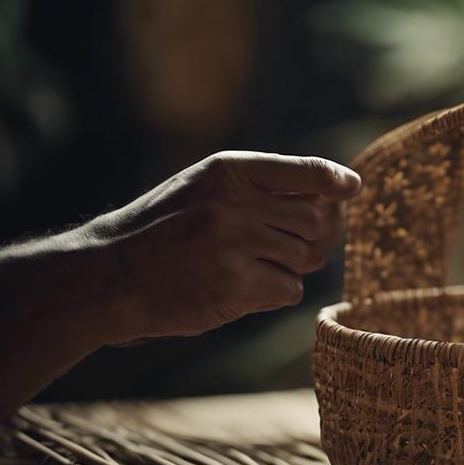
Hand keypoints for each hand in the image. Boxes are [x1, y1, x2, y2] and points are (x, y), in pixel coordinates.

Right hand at [83, 151, 360, 341]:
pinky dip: (275, 293)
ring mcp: (236, 245)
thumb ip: (262, 188)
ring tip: (246, 266)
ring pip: (304, 258)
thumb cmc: (165, 230)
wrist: (112, 276)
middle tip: (284, 246)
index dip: (334, 181)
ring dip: (286, 267)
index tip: (351, 188)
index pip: (305, 171)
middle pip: (316, 221)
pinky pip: (289, 290)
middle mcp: (235, 203)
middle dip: (311, 237)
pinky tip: (242, 288)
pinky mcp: (236, 286)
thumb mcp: (205, 188)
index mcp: (229, 172)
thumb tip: (337, 200)